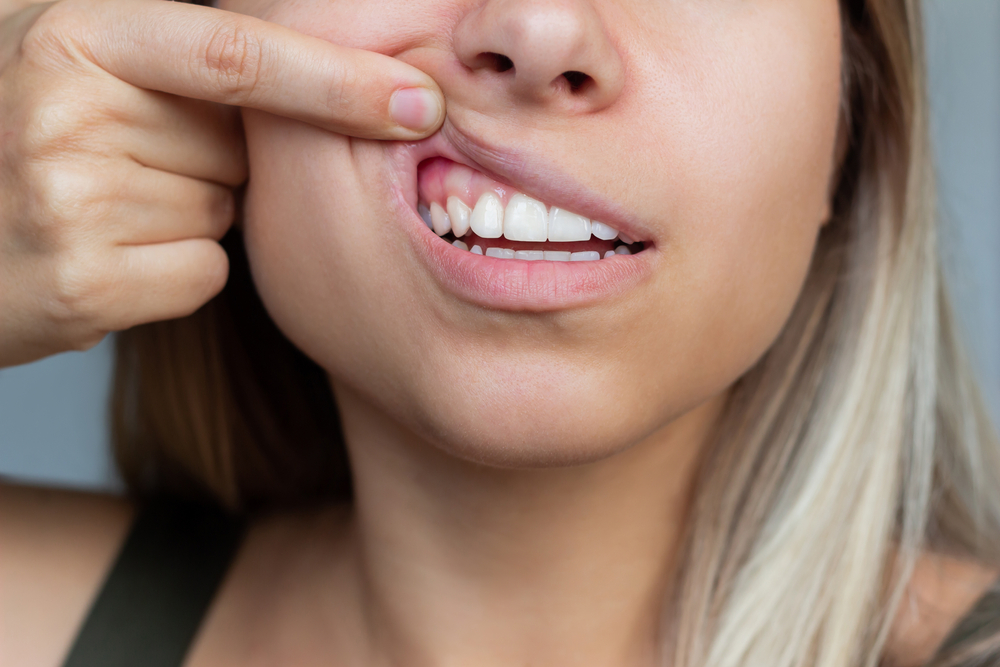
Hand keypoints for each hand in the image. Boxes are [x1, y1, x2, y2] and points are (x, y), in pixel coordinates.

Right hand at [0, 0, 443, 366]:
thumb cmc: (17, 133)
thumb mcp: (73, 55)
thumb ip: (177, 50)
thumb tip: (329, 71)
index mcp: (74, 36)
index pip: (238, 54)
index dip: (338, 78)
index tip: (419, 100)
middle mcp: (66, 112)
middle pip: (239, 148)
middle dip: (217, 158)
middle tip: (126, 159)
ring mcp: (71, 203)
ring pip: (222, 212)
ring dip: (188, 212)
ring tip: (101, 206)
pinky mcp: (83, 285)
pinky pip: (202, 272)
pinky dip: (175, 270)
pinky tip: (108, 257)